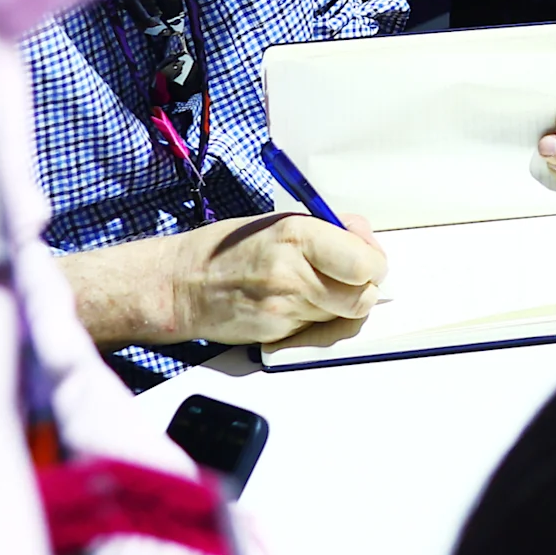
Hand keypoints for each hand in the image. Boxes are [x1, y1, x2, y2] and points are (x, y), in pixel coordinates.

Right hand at [157, 214, 386, 345]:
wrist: (182, 284)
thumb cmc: (228, 248)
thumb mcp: (280, 220)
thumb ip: (329, 229)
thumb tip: (365, 241)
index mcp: (297, 235)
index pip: (366, 263)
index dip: (374, 263)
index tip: (367, 259)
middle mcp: (292, 274)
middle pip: (361, 297)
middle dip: (363, 287)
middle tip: (351, 277)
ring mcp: (284, 308)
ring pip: (343, 316)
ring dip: (341, 304)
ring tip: (317, 286)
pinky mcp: (277, 334)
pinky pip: (319, 330)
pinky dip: (318, 318)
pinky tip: (298, 303)